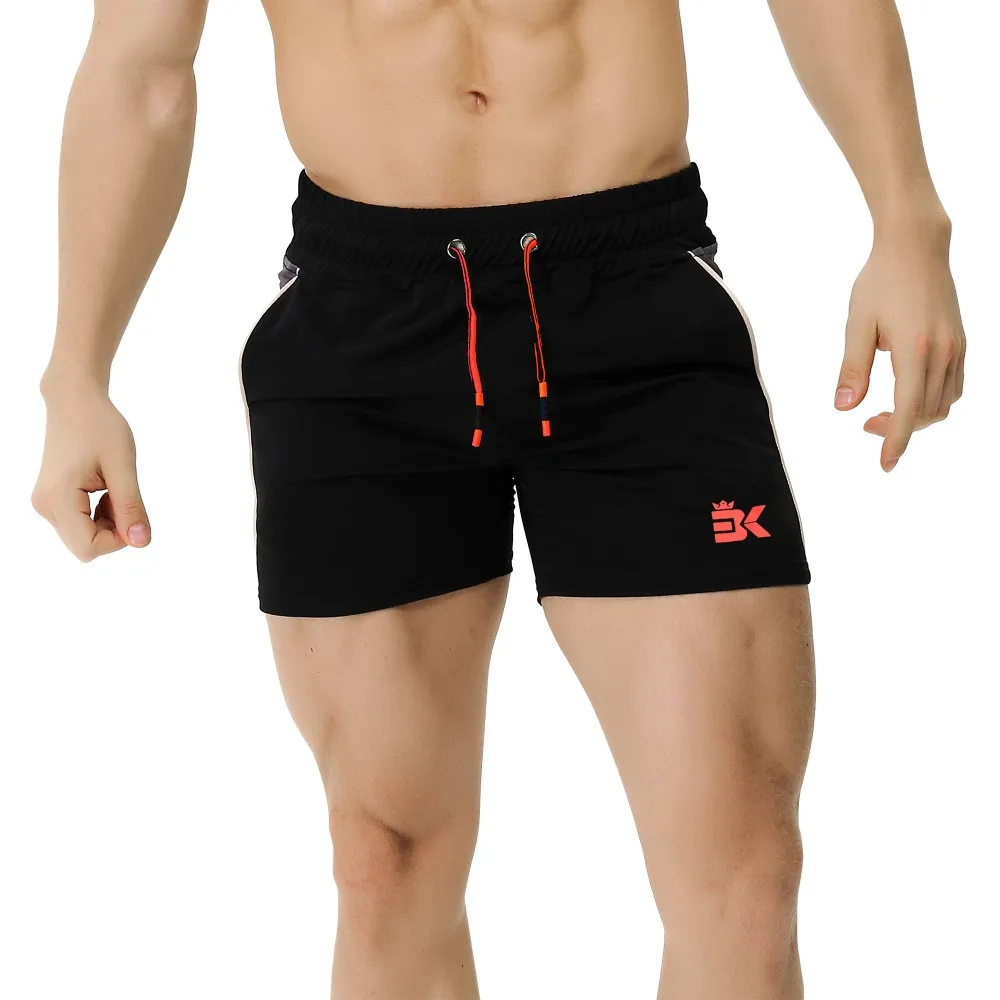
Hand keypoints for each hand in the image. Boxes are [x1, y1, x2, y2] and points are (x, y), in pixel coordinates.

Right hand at [32, 376, 150, 560]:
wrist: (75, 401)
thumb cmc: (100, 426)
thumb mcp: (123, 466)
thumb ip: (131, 507)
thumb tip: (141, 543)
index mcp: (57, 498)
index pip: (89, 548)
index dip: (118, 538)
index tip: (130, 508)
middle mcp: (44, 506)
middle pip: (85, 546)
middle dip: (112, 529)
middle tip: (121, 492)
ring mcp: (45, 504)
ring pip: (84, 536)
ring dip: (107, 520)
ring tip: (112, 485)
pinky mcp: (51, 499)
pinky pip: (80, 523)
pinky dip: (98, 513)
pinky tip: (103, 487)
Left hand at [834, 224, 965, 470]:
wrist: (916, 246)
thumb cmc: (880, 282)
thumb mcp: (857, 325)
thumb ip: (852, 368)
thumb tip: (844, 407)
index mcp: (914, 349)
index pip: (909, 410)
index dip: (897, 441)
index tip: (885, 464)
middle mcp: (943, 351)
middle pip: (928, 413)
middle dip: (901, 429)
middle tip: (867, 424)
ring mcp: (957, 346)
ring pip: (945, 403)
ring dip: (918, 418)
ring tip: (885, 413)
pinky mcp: (961, 341)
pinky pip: (954, 386)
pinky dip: (934, 401)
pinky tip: (909, 395)